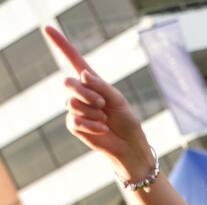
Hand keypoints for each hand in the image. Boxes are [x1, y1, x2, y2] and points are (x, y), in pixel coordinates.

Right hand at [43, 26, 151, 179]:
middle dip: (87, 93)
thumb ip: (101, 85)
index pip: (73, 60)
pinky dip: (92, 125)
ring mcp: (76, 109)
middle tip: (103, 104)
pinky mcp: (75, 126)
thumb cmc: (126, 120)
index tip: (47, 28)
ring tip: (105, 119)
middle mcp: (81, 93)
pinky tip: (103, 129)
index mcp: (92, 82)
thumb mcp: (118, 99)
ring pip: (71, 103)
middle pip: (68, 83)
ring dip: (92, 112)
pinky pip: (75, 120)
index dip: (61, 44)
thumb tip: (82, 74)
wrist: (129, 144)